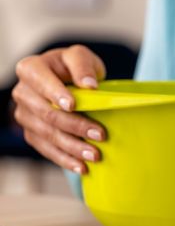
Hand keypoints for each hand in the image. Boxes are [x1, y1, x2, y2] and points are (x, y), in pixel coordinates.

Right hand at [12, 45, 106, 173]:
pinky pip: (47, 150)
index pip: (40, 81)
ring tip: (95, 155)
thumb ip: (82, 66)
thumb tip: (90, 86)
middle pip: (47, 113)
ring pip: (48, 135)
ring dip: (73, 148)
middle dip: (75, 126)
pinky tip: (83, 167)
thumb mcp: (80, 57)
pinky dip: (66, 160)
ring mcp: (26, 116)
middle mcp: (23, 93)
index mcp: (32, 69)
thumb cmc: (75, 68)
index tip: (73, 105)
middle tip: (100, 134)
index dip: (55, 93)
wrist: (69, 82)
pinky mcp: (32, 134)